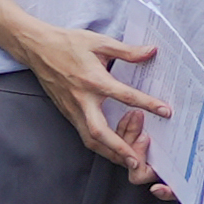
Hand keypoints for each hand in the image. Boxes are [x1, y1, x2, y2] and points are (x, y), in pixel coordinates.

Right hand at [12, 16, 168, 177]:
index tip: (165, 111)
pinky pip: (84, 134)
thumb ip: (127, 51)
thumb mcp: (100, 42)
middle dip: (119, 148)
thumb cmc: (69, 44)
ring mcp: (72, 109)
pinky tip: (112, 149)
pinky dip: (99, 145)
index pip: (125, 95)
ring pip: (90, 138)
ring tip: (128, 161)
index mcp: (93, 80)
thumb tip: (151, 51)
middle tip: (137, 160)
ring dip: (109, 152)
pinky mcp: (67, 113)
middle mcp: (82, 99)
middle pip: (100, 132)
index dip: (147, 103)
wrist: (38, 48)